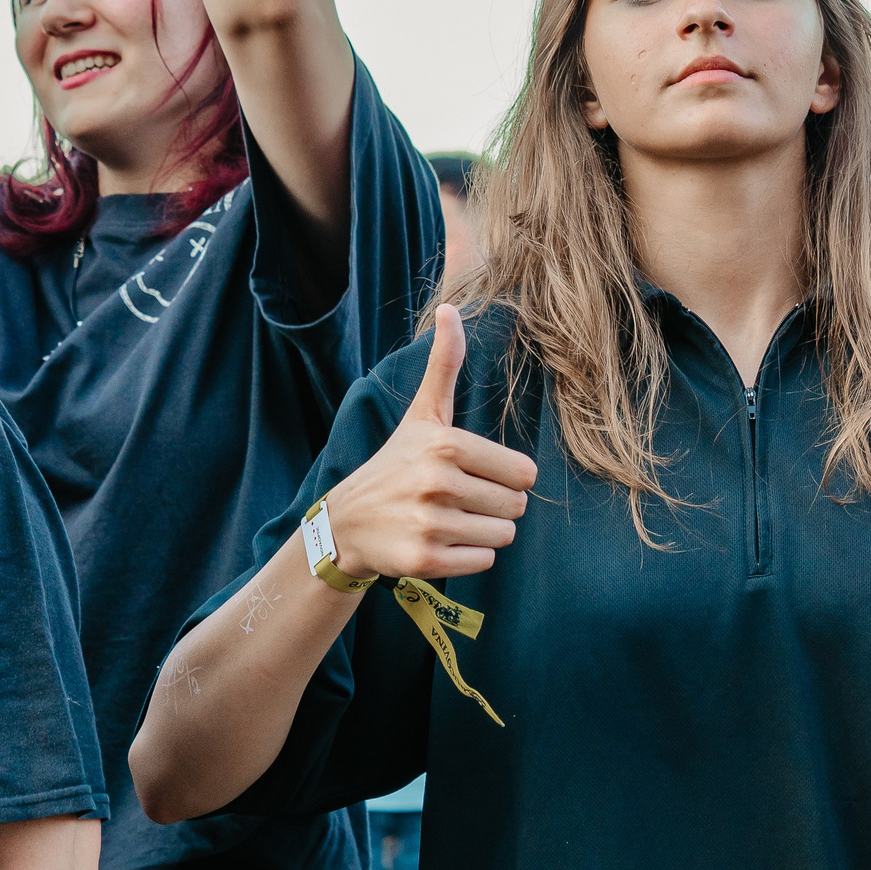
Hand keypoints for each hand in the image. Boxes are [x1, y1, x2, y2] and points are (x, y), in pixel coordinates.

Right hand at [320, 306, 535, 581]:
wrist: (346, 523)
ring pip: (503, 536)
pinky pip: (483, 562)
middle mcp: (438, 482)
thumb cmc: (397, 464)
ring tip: (448, 520)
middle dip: (494, 506)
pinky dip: (468, 557)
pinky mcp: (424, 561)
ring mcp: (430, 524)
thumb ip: (444, 364)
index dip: (505, 477)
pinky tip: (439, 543)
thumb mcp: (423, 414)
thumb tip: (450, 307)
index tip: (473, 474)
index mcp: (447, 444)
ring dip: (482, 532)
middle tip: (458, 500)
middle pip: (516, 507)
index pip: (524, 474)